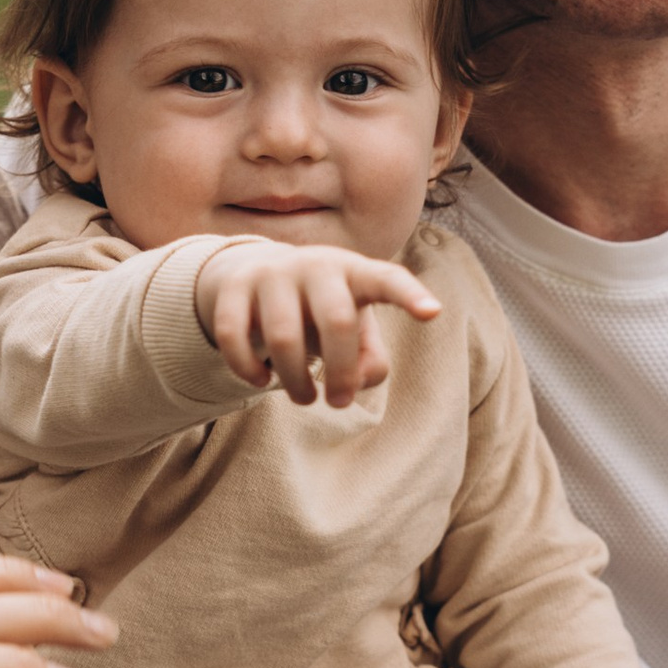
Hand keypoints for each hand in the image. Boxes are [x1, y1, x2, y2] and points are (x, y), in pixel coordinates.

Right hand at [195, 240, 440, 408]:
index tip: (433, 313)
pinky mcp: (234, 286)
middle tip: (339, 403)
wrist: (259, 273)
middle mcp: (316, 264)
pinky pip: (235, 335)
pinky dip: (247, 369)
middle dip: (341, 372)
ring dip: (295, 381)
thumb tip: (356, 381)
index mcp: (355, 271)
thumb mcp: (355, 333)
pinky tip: (260, 382)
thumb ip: (370, 361)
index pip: (388, 280)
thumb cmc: (323, 311)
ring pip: (284, 337)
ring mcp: (272, 272)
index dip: (410, 296)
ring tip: (304, 397)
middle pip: (337, 321)